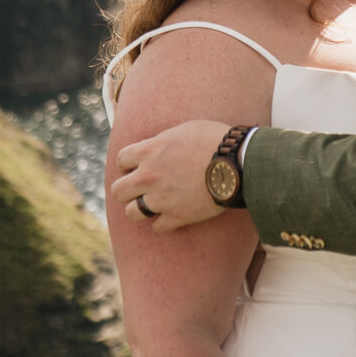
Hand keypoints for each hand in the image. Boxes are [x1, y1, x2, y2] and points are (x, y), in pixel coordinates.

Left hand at [112, 119, 233, 228]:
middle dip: (127, 190)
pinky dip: (163, 223)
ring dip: (139, 209)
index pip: (121, 160)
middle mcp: (149, 176)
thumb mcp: (184, 129)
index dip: (127, 165)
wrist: (237, 163)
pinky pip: (158, 227)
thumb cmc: (215, 140)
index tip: (135, 168)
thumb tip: (157, 145)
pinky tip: (171, 216)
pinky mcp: (177, 216)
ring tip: (150, 206)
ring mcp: (161, 199)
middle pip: (118, 191)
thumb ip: (164, 140)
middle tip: (139, 189)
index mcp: (149, 151)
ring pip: (132, 213)